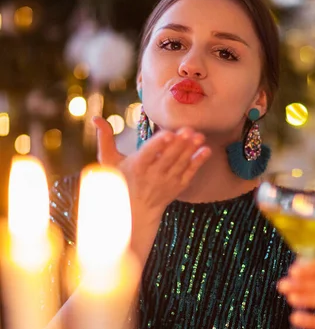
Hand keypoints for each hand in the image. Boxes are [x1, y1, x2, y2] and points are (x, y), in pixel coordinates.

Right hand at [93, 116, 210, 220]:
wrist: (135, 210)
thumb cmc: (119, 181)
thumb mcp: (108, 161)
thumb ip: (105, 138)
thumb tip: (95, 118)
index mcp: (136, 167)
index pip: (148, 154)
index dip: (158, 145)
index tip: (168, 134)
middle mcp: (152, 176)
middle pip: (167, 158)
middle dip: (178, 144)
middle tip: (189, 129)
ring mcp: (166, 182)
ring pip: (180, 165)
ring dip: (190, 150)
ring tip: (199, 136)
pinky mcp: (177, 187)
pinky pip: (189, 174)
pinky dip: (198, 163)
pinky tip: (206, 150)